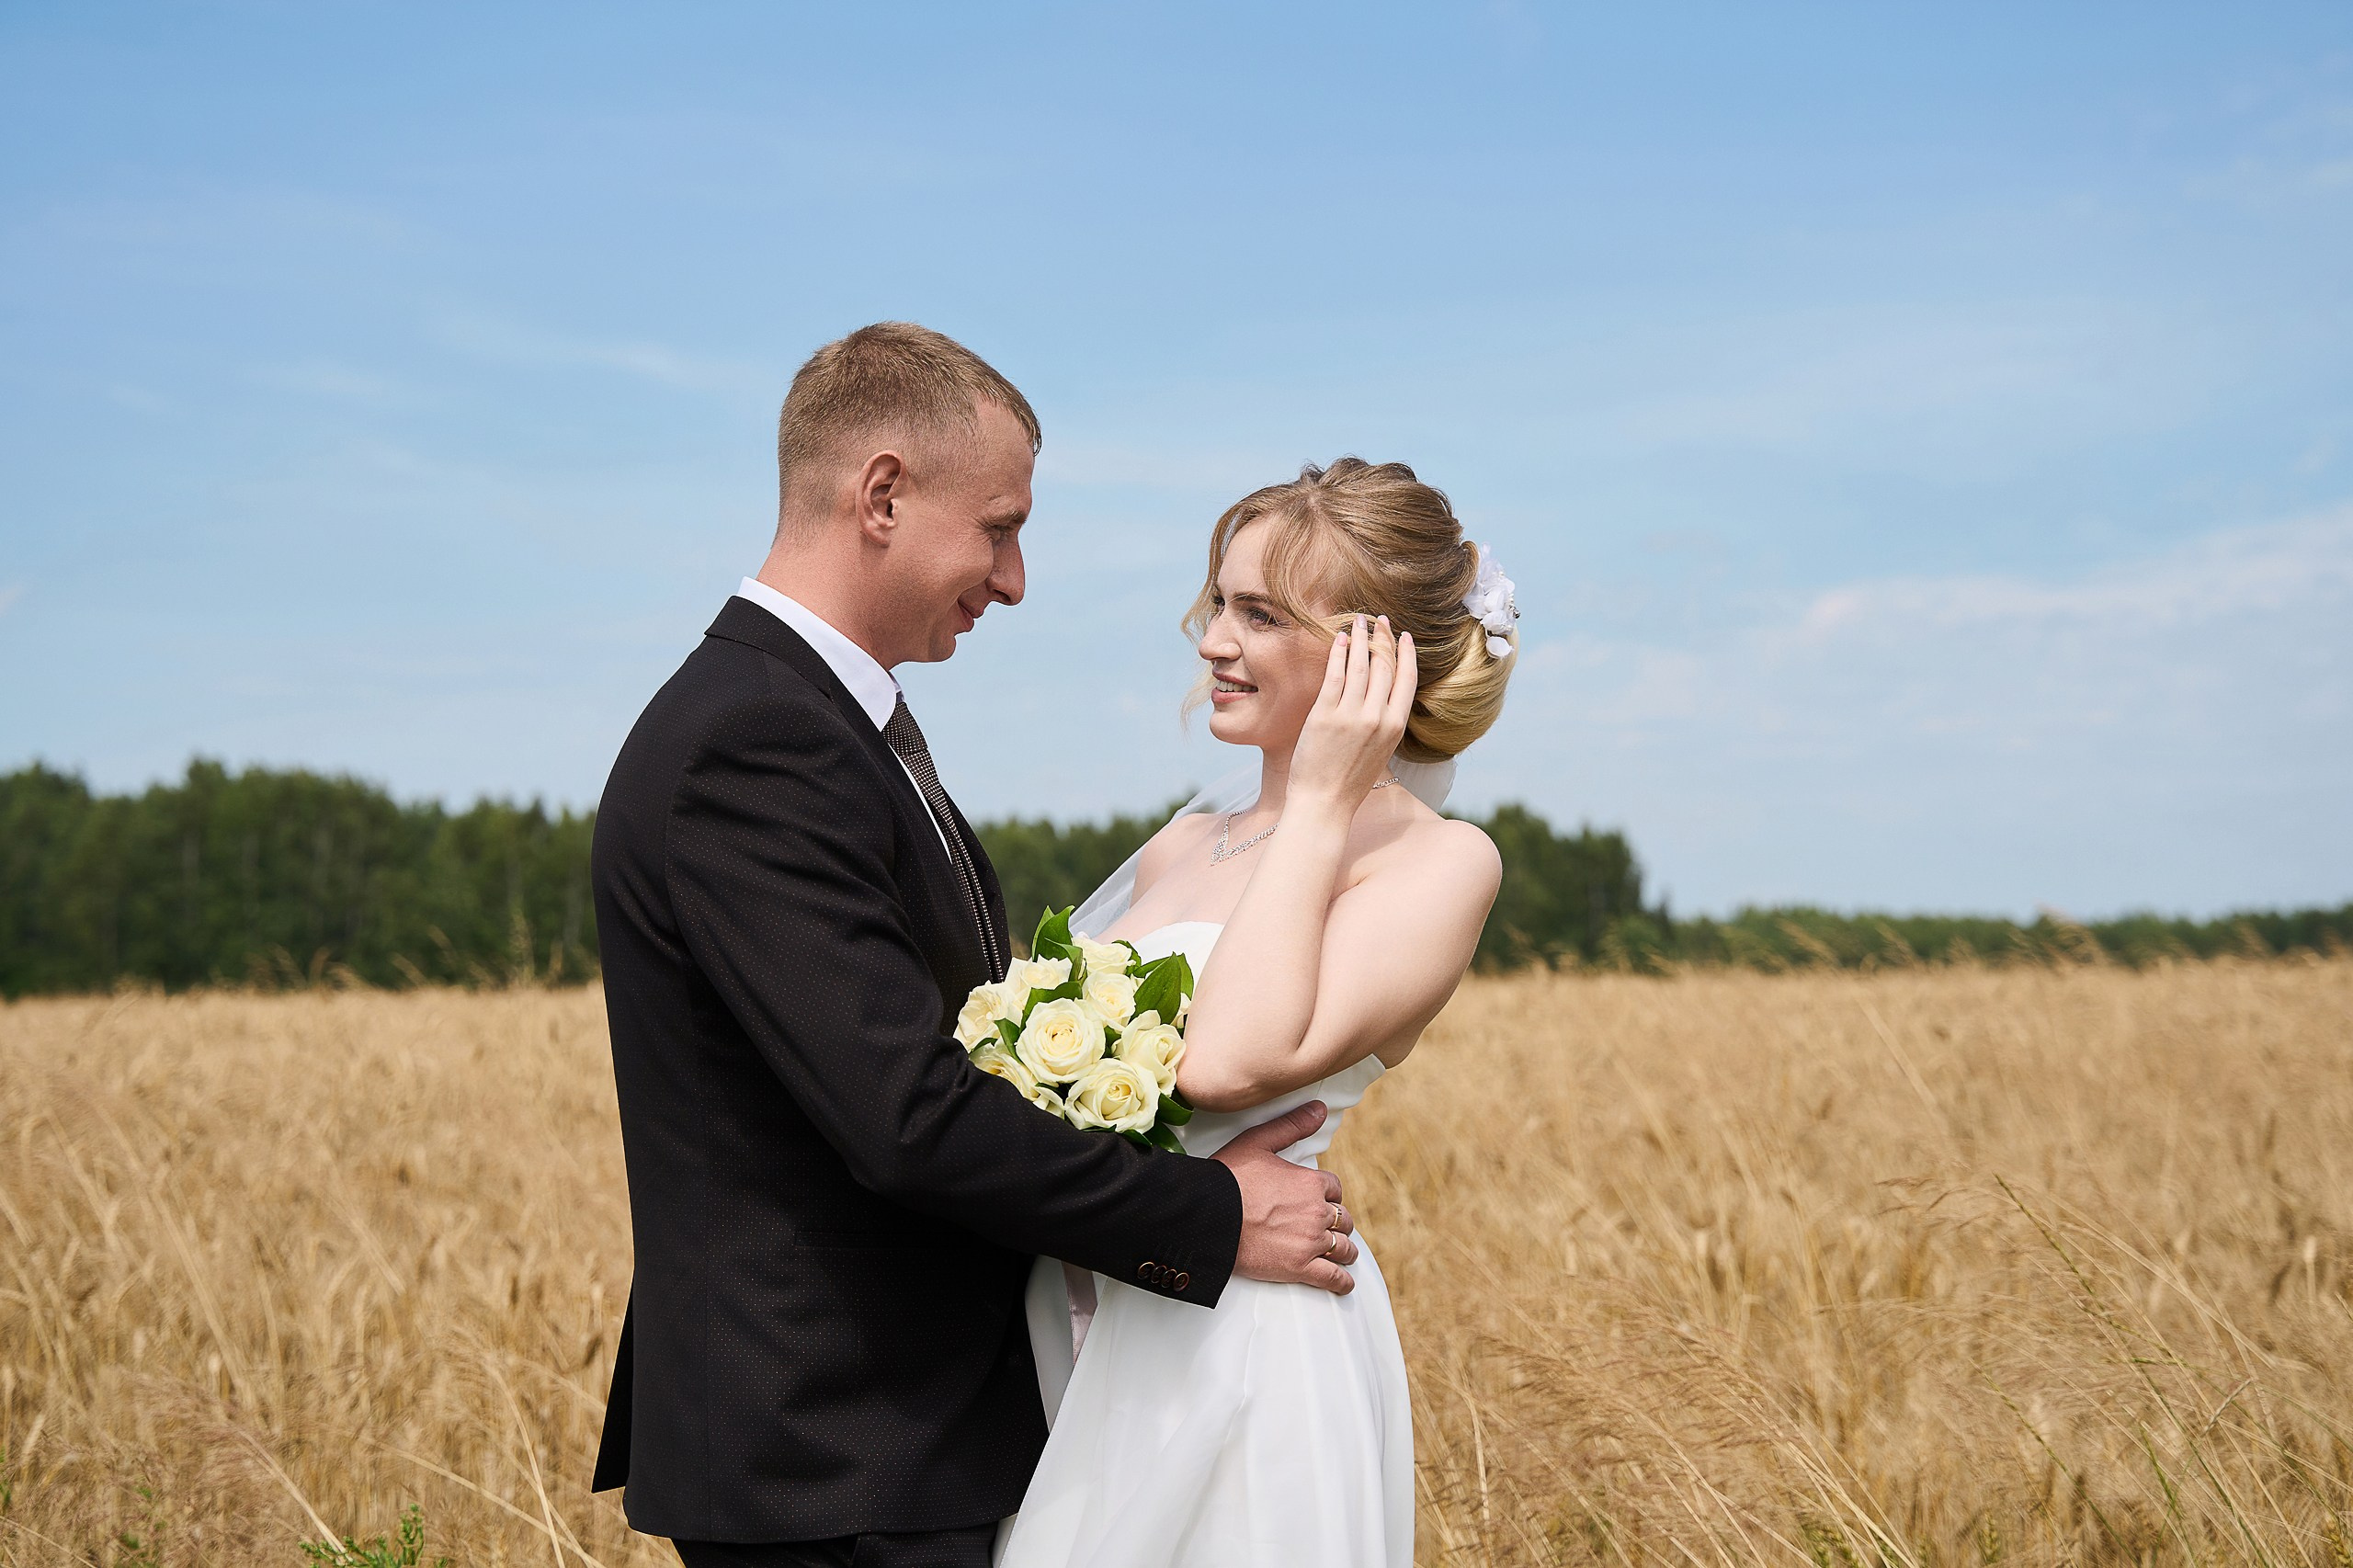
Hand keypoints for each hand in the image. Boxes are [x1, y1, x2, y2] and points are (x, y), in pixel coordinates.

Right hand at [1210, 1100, 1357, 1294]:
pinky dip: (1341, 1282)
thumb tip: (1319, 1108)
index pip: (1333, 1188)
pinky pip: (1333, 1277)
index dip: (1327, 1194)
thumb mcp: (1258, 1142)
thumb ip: (1291, 1125)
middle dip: (1337, 1222)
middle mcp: (1317, 1212)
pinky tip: (1343, 1283)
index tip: (1319, 1201)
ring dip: (1344, 1250)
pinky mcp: (1300, 1268)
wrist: (1207, 1216)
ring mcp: (1310, 1242)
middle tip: (1328, 1228)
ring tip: (1342, 1254)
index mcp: (1310, 1182)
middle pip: (1342, 1218)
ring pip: (1343, 1247)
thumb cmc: (1227, 1178)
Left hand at [1288, 614, 1415, 817]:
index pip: (1407, 679)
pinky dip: (1338, 654)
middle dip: (1383, 639)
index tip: (1404, 636)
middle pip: (1384, 667)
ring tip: (1359, 621)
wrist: (1324, 803)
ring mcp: (1351, 715)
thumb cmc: (1350, 781)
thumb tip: (1382, 693)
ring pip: (1360, 666)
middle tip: (1380, 621)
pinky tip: (1339, 639)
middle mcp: (1377, 718)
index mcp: (1395, 727)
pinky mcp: (1325, 715)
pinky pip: (1334, 676)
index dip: (1406, 654)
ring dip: (1361, 639)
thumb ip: (1384, 722)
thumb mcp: (1380, 751)